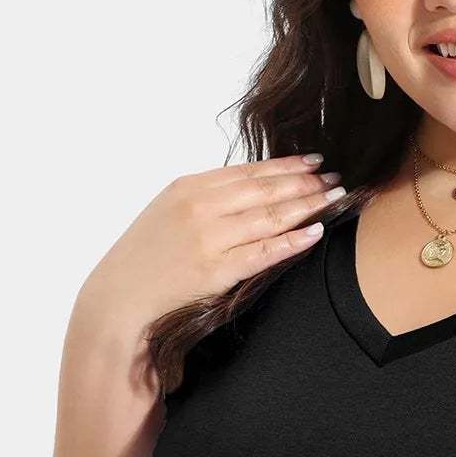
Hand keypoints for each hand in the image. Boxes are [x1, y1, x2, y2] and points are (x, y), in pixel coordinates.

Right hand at [77, 153, 345, 341]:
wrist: (120, 295)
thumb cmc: (146, 255)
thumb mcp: (170, 211)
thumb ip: (207, 197)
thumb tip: (250, 187)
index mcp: (189, 187)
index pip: (248, 172)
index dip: (286, 165)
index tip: (314, 160)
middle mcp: (201, 207)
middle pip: (265, 190)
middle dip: (304, 182)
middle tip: (335, 177)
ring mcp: (209, 239)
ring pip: (269, 217)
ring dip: (307, 205)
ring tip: (335, 198)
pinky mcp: (216, 271)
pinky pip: (263, 253)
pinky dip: (291, 241)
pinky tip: (316, 232)